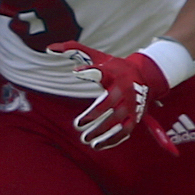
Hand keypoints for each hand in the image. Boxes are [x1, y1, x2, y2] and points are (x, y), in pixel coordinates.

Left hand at [48, 40, 173, 151]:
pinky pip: (125, 132)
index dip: (90, 71)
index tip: (76, 72)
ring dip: (102, 132)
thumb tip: (49, 48)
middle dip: (94, 116)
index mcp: (114, 74)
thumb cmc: (115, 67)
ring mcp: (132, 105)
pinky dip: (113, 140)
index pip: (102, 72)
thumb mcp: (98, 56)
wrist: (146, 75)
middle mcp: (125, 90)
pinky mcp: (135, 117)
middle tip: (78, 125)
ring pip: (118, 122)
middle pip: (110, 104)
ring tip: (86, 140)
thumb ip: (73, 49)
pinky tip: (98, 145)